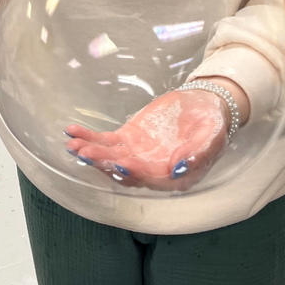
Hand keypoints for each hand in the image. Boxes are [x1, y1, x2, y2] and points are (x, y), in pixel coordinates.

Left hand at [65, 89, 228, 191]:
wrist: (205, 106)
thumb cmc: (212, 125)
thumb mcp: (212, 137)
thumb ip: (197, 154)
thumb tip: (178, 170)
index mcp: (173, 178)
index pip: (151, 179)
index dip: (135, 173)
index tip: (121, 163)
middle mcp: (151, 171)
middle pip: (124, 171)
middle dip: (104, 163)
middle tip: (85, 154)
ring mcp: (137, 155)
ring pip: (110, 157)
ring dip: (91, 152)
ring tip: (73, 145)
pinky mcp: (128, 138)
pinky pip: (105, 141)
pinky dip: (89, 138)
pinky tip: (71, 132)